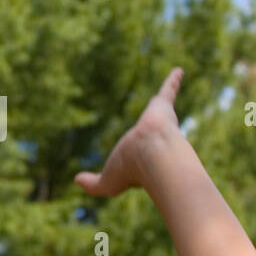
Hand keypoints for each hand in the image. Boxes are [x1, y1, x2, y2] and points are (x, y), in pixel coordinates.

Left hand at [74, 67, 183, 196]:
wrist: (153, 157)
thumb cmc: (131, 170)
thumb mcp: (108, 181)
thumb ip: (93, 184)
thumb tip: (76, 180)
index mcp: (142, 152)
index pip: (139, 147)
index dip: (137, 148)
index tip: (138, 147)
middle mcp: (156, 136)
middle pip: (155, 126)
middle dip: (159, 119)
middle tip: (161, 111)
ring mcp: (162, 120)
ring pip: (164, 104)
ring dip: (169, 95)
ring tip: (173, 84)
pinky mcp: (165, 105)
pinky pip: (170, 89)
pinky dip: (173, 80)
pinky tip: (178, 71)